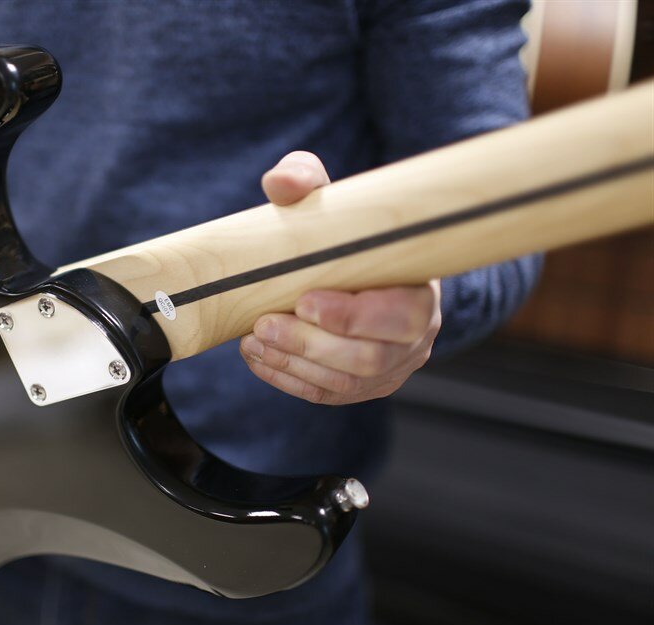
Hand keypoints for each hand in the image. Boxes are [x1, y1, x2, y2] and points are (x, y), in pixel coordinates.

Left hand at [240, 151, 440, 404]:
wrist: (350, 263)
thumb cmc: (346, 231)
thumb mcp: (329, 198)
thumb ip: (305, 180)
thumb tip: (282, 184)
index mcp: (420, 291)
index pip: (402, 317)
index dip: (353, 317)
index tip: (304, 301)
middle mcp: (414, 337)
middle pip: (369, 358)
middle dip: (310, 345)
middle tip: (265, 324)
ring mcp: (389, 368)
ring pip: (344, 382)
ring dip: (292, 363)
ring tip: (254, 340)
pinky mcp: (361, 386)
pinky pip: (325, 393)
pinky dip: (286, 379)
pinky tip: (258, 356)